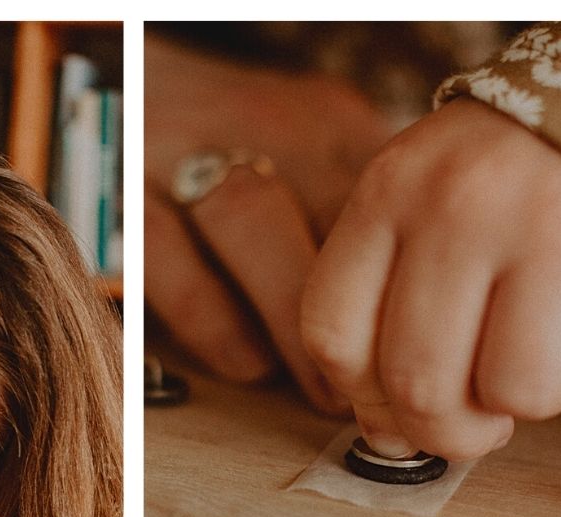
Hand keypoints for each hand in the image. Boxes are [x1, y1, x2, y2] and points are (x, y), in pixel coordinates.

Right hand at [144, 34, 391, 410]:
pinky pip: (173, 263)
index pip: (393, 203)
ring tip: (325, 389)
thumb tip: (428, 316)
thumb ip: (364, 218)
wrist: (137, 83)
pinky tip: (250, 364)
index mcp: (329, 121)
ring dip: (294, 323)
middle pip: (332, 206)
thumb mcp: (322, 153)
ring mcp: (190, 155)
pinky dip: (218, 326)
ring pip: (252, 223)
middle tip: (386, 387)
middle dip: (367, 314)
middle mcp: (264, 126)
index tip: (430, 355)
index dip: (416, 289)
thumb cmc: (244, 147)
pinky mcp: (131, 200)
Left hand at [301, 99, 560, 460]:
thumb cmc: (500, 171)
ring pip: (519, 391)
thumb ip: (385, 298)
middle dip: (448, 432)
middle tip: (476, 423)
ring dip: (532, 400)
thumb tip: (388, 433)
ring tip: (541, 355)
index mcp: (389, 194)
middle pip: (419, 381)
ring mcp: (556, 225)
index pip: (334, 335)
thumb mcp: (415, 201)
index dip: (361, 401)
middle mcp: (462, 206)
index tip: (392, 416)